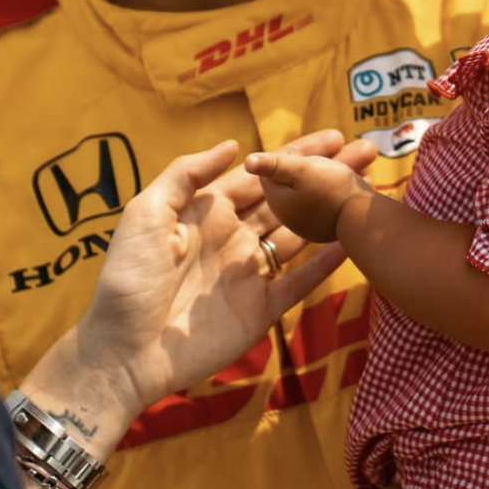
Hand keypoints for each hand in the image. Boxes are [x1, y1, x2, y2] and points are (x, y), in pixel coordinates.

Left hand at [23, 138, 375, 432]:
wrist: (123, 351)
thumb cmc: (127, 279)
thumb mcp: (145, 213)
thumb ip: (186, 174)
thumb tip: (234, 145)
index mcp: (209, 211)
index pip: (262, 175)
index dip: (296, 156)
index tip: (332, 136)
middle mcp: (235, 237)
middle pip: (289, 200)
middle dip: (324, 177)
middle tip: (364, 154)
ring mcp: (250, 273)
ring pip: (300, 235)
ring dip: (331, 213)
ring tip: (365, 190)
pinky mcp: (260, 310)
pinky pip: (299, 281)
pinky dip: (325, 263)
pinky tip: (351, 242)